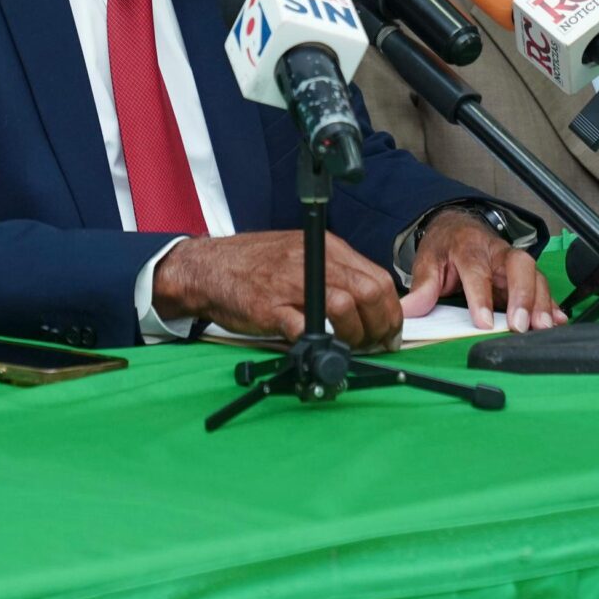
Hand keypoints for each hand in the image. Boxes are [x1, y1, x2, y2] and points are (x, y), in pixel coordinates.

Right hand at [151, 231, 404, 350]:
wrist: (208, 268)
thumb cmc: (255, 265)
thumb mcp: (301, 255)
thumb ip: (333, 274)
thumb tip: (368, 306)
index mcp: (326, 248)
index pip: (378, 278)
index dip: (391, 311)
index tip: (389, 331)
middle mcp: (314, 261)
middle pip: (369, 292)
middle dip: (380, 326)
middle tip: (375, 345)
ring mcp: (292, 283)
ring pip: (345, 307)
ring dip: (355, 336)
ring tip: (348, 348)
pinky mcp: (271, 307)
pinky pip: (305, 328)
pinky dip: (318, 343)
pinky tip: (318, 350)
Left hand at [402, 208, 560, 332]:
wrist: (458, 228)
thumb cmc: (446, 246)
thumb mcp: (428, 261)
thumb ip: (423, 287)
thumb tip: (408, 310)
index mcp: (470, 248)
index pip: (477, 272)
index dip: (481, 297)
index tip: (483, 322)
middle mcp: (498, 253)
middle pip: (518, 266)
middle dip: (523, 295)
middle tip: (520, 324)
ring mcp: (514, 263)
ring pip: (536, 277)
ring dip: (541, 303)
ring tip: (542, 327)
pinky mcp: (526, 275)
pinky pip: (543, 287)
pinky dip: (552, 304)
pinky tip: (558, 321)